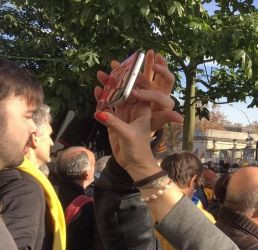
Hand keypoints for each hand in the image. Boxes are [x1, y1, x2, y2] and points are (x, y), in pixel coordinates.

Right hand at [93, 50, 182, 179]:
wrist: (132, 164)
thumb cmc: (137, 150)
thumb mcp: (128, 136)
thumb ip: (114, 123)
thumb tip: (100, 112)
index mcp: (146, 109)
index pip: (145, 89)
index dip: (140, 80)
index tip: (130, 72)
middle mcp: (137, 108)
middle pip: (134, 86)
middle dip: (128, 73)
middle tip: (119, 60)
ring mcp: (126, 112)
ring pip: (120, 93)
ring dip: (112, 83)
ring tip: (100, 72)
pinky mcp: (116, 119)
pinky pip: (109, 105)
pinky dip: (103, 97)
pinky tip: (96, 89)